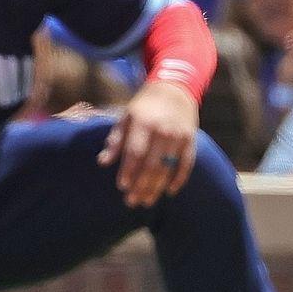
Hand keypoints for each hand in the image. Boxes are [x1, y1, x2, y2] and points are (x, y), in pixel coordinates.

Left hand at [99, 79, 198, 206]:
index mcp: (143, 123)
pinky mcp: (190, 141)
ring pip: (167, 168)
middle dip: (141, 186)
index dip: (128, 171)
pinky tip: (169, 192)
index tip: (122, 187)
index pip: (135, 152)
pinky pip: (186, 165)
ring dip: (156, 187)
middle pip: (151, 165)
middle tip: (132, 202)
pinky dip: (178, 179)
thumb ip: (115, 140)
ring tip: (146, 201)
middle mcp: (162, 130)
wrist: (174, 90)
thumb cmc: (144, 107)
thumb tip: (102, 162)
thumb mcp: (126, 117)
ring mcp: (178, 136)